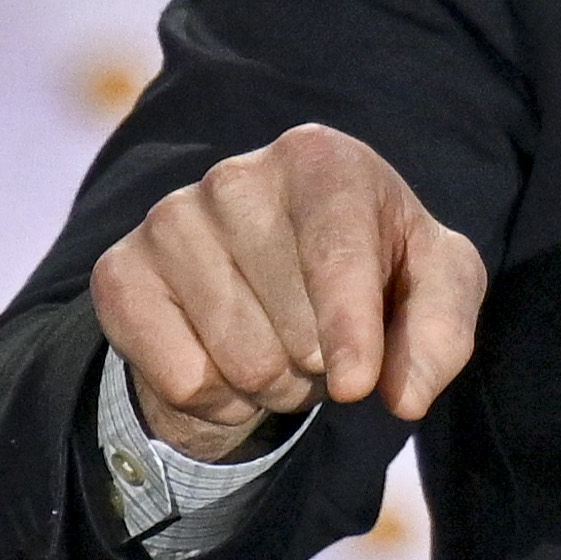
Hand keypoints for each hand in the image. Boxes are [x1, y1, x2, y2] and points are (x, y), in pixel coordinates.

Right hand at [89, 126, 487, 462]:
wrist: (273, 286)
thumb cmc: (373, 272)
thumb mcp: (435, 287)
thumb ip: (441, 331)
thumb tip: (405, 395)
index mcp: (320, 159)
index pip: (336, 251)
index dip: (350, 328)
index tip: (359, 386)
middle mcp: (236, 177)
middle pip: (294, 327)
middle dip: (324, 365)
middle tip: (322, 341)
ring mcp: (169, 221)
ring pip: (241, 361)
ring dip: (276, 385)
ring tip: (279, 347)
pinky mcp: (119, 274)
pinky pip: (184, 380)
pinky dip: (219, 400)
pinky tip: (224, 358)